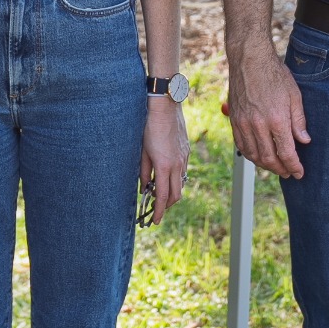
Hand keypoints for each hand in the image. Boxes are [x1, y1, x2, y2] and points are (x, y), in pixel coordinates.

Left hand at [142, 97, 190, 219]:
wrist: (165, 107)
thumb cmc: (149, 127)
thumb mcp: (142, 151)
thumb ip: (143, 171)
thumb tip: (144, 186)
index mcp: (164, 166)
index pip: (162, 196)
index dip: (158, 211)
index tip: (154, 221)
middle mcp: (177, 165)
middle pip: (175, 194)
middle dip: (166, 205)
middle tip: (157, 209)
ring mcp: (184, 158)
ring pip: (181, 183)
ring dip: (172, 192)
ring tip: (160, 193)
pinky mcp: (186, 151)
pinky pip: (183, 171)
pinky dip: (176, 179)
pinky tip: (166, 175)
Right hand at [227, 41, 309, 178]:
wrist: (249, 60)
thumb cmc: (274, 74)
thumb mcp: (294, 95)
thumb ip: (299, 121)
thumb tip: (304, 141)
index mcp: (276, 119)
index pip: (286, 153)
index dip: (294, 166)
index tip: (299, 173)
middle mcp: (258, 125)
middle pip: (269, 158)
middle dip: (281, 169)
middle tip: (289, 173)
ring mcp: (244, 124)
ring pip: (254, 155)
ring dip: (265, 165)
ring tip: (276, 167)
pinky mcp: (234, 120)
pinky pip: (241, 145)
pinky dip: (251, 156)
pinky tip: (259, 156)